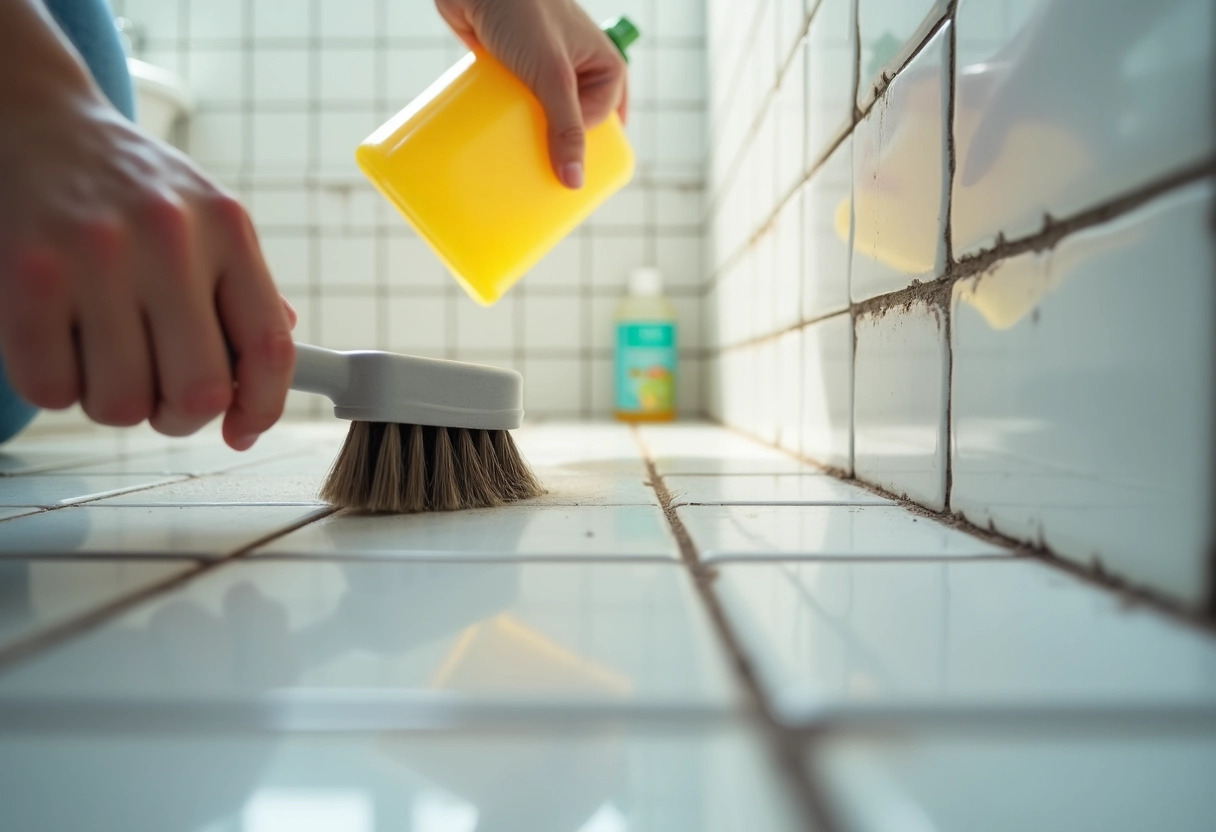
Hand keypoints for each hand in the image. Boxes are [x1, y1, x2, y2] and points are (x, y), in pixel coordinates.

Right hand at [0, 1, 294, 450]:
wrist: (40, 122)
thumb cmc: (135, 188)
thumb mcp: (211, 220)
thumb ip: (246, 294)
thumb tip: (269, 378)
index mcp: (228, 229)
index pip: (270, 348)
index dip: (263, 407)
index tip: (242, 430)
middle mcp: (170, 238)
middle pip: (198, 391)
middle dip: (180, 417)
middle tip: (161, 398)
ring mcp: (96, 254)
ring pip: (122, 403)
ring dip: (114, 404)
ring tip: (106, 360)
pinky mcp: (27, 272)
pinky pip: (50, 386)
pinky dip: (56, 388)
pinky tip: (61, 347)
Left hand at [436, 0, 628, 188]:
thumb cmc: (522, 11)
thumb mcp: (551, 75)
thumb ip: (565, 127)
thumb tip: (574, 182)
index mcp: (605, 66)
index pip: (601, 122)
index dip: (582, 148)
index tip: (557, 174)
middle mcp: (579, 66)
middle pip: (574, 121)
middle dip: (558, 148)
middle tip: (539, 176)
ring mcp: (544, 65)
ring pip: (543, 114)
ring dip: (530, 137)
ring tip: (512, 163)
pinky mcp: (512, 64)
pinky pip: (516, 103)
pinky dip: (508, 121)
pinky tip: (495, 141)